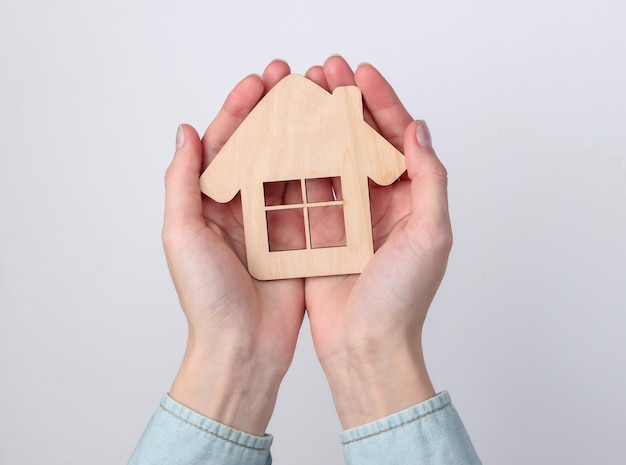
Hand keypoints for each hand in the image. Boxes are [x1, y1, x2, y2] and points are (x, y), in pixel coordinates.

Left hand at [163, 60, 304, 435]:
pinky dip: (323, 171)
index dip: (239, 110)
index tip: (258, 83)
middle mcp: (240, 207)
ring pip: (288, 166)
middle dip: (274, 112)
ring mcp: (271, 222)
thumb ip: (181, 182)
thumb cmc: (206, 298)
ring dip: (302, 134)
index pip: (223, 143)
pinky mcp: (298, 239)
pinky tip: (337, 146)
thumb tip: (187, 132)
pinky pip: (311, 198)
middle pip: (259, 147)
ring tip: (318, 103)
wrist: (243, 348)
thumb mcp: (182, 235)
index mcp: (209, 202)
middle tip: (293, 80)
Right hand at [303, 57, 452, 427]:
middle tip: (322, 72)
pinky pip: (305, 187)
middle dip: (343, 103)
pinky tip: (280, 138)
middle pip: (360, 139)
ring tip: (299, 95)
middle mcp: (379, 200)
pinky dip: (294, 161)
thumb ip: (430, 179)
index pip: (397, 136)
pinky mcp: (319, 230)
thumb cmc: (403, 300)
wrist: (366, 347)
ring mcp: (346, 213)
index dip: (381, 101)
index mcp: (410, 197)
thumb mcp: (431, 236)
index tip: (360, 73)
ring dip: (316, 125)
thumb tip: (418, 128)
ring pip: (330, 156)